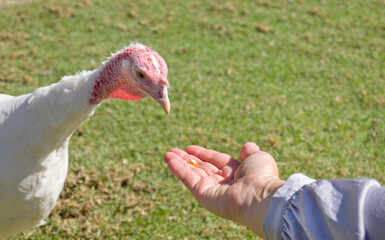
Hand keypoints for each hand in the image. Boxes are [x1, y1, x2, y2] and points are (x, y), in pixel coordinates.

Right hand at [164, 142, 284, 237]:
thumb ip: (250, 151)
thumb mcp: (258, 158)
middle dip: (187, 159)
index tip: (190, 148)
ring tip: (166, 154)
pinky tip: (169, 159)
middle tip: (173, 151)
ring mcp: (211, 189)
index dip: (202, 154)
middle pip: (201, 167)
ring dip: (178, 163)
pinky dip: (177, 169)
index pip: (215, 160)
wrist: (260, 196)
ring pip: (191, 173)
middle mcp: (222, 181)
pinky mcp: (202, 194)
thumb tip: (247, 146)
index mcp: (236, 172)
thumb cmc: (261, 176)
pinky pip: (188, 178)